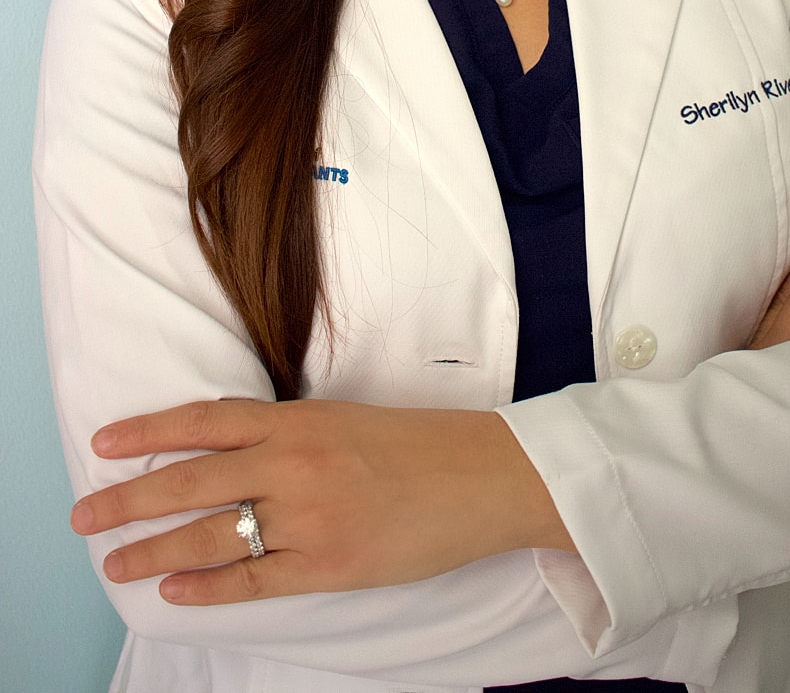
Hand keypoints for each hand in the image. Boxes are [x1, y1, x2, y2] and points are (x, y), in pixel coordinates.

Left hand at [70, 399, 573, 604]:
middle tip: (84, 516)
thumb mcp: (345, 422)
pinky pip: (252, 580)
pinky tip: (175, 590)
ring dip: (153, 550)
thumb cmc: (419, 445)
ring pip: (210, 534)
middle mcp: (294, 463)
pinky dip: (207, 587)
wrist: (484, 476)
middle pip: (191, 479)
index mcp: (299, 419)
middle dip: (130, 499)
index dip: (150, 430)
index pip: (206, 420)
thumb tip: (229, 455)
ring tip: (114, 562)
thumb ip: (289, 435)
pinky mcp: (328, 565)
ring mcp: (309, 516)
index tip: (105, 441)